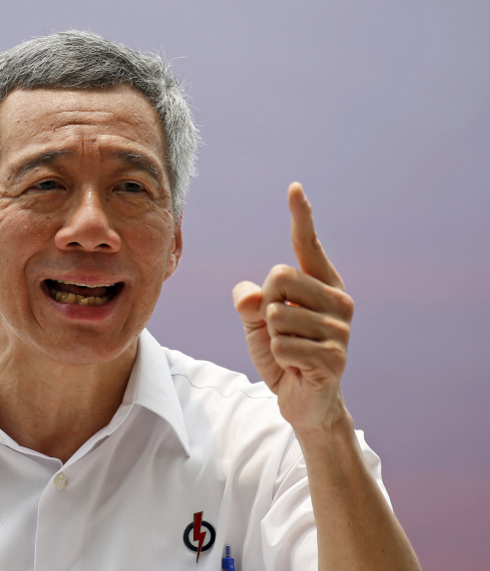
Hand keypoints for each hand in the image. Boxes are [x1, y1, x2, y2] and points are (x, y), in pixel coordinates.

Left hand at [232, 183, 353, 432]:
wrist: (303, 400)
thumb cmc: (283, 351)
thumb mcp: (258, 322)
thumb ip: (249, 301)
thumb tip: (248, 298)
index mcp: (322, 284)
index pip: (308, 245)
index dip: (301, 216)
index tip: (293, 187)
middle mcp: (338, 301)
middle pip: (279, 276)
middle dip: (265, 304)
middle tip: (279, 329)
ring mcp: (339, 330)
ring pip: (277, 315)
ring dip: (271, 337)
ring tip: (290, 350)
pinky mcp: (333, 358)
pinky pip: (282, 346)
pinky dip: (277, 358)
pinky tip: (296, 367)